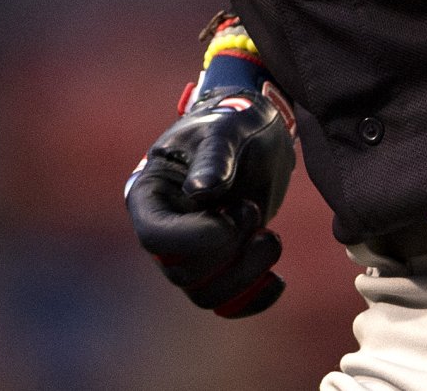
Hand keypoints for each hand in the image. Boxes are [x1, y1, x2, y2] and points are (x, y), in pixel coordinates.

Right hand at [126, 87, 296, 317]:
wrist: (255, 134)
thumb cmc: (233, 123)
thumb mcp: (226, 129)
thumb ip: (214, 158)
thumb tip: (200, 194)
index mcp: (149, 194)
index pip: (155, 236)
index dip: (195, 237)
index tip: (233, 215)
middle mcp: (164, 229)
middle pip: (182, 273)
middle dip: (229, 249)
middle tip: (254, 209)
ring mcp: (189, 251)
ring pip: (205, 294)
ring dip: (245, 275)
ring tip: (272, 237)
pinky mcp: (218, 264)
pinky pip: (226, 302)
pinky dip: (252, 299)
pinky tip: (276, 280)